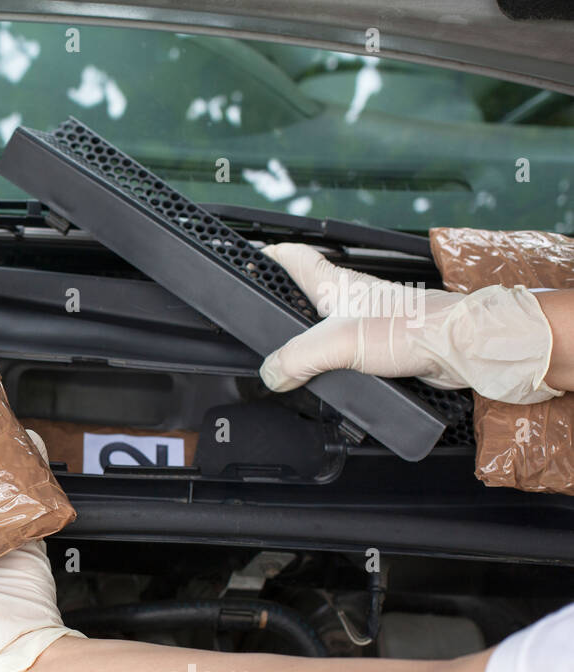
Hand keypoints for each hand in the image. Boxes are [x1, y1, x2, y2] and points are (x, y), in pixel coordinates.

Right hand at [258, 243, 563, 404]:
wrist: (462, 347)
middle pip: (308, 291)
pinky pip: (347, 348)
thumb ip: (297, 360)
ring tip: (292, 357)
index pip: (294, 258)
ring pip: (327, 323)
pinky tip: (330, 376)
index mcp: (336, 285)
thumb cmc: (415, 328)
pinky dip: (334, 361)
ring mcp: (369, 319)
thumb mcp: (338, 344)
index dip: (269, 255)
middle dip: (285, 301)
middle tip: (265, 312)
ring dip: (310, 338)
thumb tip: (272, 373)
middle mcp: (351, 297)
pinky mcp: (384, 342)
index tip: (250, 257)